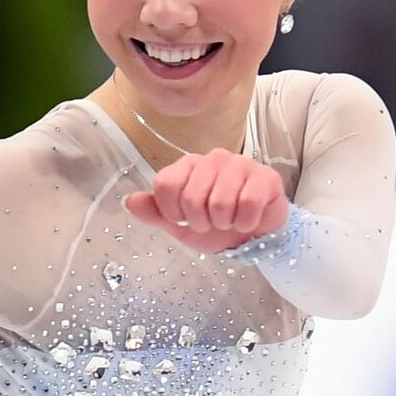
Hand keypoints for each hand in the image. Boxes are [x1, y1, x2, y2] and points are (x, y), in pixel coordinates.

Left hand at [123, 149, 288, 254]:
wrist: (254, 236)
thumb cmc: (215, 226)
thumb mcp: (179, 224)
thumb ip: (154, 212)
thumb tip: (129, 201)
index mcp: (188, 165)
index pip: (165, 184)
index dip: (172, 211)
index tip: (183, 219)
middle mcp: (212, 158)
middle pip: (191, 197)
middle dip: (200, 221)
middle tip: (211, 222)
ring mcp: (240, 164)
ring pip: (220, 202)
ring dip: (224, 222)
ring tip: (229, 220)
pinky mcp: (265, 177)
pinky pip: (248, 204)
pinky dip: (246, 222)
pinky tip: (247, 220)